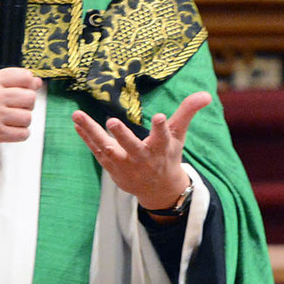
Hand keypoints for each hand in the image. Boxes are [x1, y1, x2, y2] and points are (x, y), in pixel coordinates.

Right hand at [0, 68, 41, 189]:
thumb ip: (3, 84)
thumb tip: (36, 82)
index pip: (23, 76)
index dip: (28, 84)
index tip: (24, 91)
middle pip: (30, 97)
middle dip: (26, 105)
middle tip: (12, 110)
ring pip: (28, 117)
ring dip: (21, 122)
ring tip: (8, 123)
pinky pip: (23, 134)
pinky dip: (18, 135)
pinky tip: (7, 132)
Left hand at [71, 91, 211, 209]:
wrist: (157, 188)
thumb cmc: (167, 155)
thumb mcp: (178, 134)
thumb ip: (187, 112)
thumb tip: (207, 94)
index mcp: (161, 149)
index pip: (162, 137)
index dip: (160, 128)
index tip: (159, 117)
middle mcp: (142, 158)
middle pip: (131, 146)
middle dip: (122, 135)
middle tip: (112, 121)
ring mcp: (125, 164)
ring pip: (107, 148)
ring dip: (92, 132)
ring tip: (78, 115)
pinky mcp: (111, 167)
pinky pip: (96, 151)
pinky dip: (86, 137)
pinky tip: (76, 123)